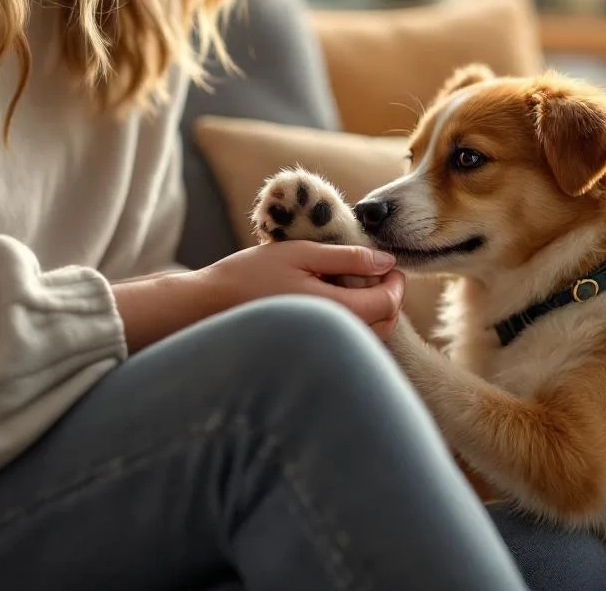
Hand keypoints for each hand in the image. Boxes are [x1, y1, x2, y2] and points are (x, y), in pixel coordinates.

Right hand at [208, 241, 404, 339]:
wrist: (208, 306)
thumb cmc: (250, 274)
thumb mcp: (300, 253)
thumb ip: (346, 256)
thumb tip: (386, 260)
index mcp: (334, 310)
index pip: (387, 304)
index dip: (397, 282)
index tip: (390, 263)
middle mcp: (332, 336)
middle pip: (384, 324)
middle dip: (389, 298)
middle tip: (379, 272)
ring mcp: (322, 349)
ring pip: (368, 336)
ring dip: (374, 311)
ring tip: (359, 284)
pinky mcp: (311, 353)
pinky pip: (347, 341)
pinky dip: (356, 322)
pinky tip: (338, 302)